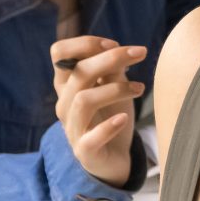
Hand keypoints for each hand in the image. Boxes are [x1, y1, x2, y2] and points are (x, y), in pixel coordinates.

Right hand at [52, 35, 145, 188]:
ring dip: (115, 89)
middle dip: (110, 58)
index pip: (59, 53)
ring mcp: (72, 128)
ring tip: (140, 88)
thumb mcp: (114, 86)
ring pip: (83, 100)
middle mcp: (64, 103)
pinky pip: (91, 137)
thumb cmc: (111, 114)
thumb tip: (119, 50)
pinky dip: (108, 126)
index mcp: (68, 84)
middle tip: (140, 53)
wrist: (114, 157)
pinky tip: (124, 118)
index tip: (113, 43)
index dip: (84, 44)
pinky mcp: (84, 151)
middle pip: (78, 73)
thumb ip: (112, 69)